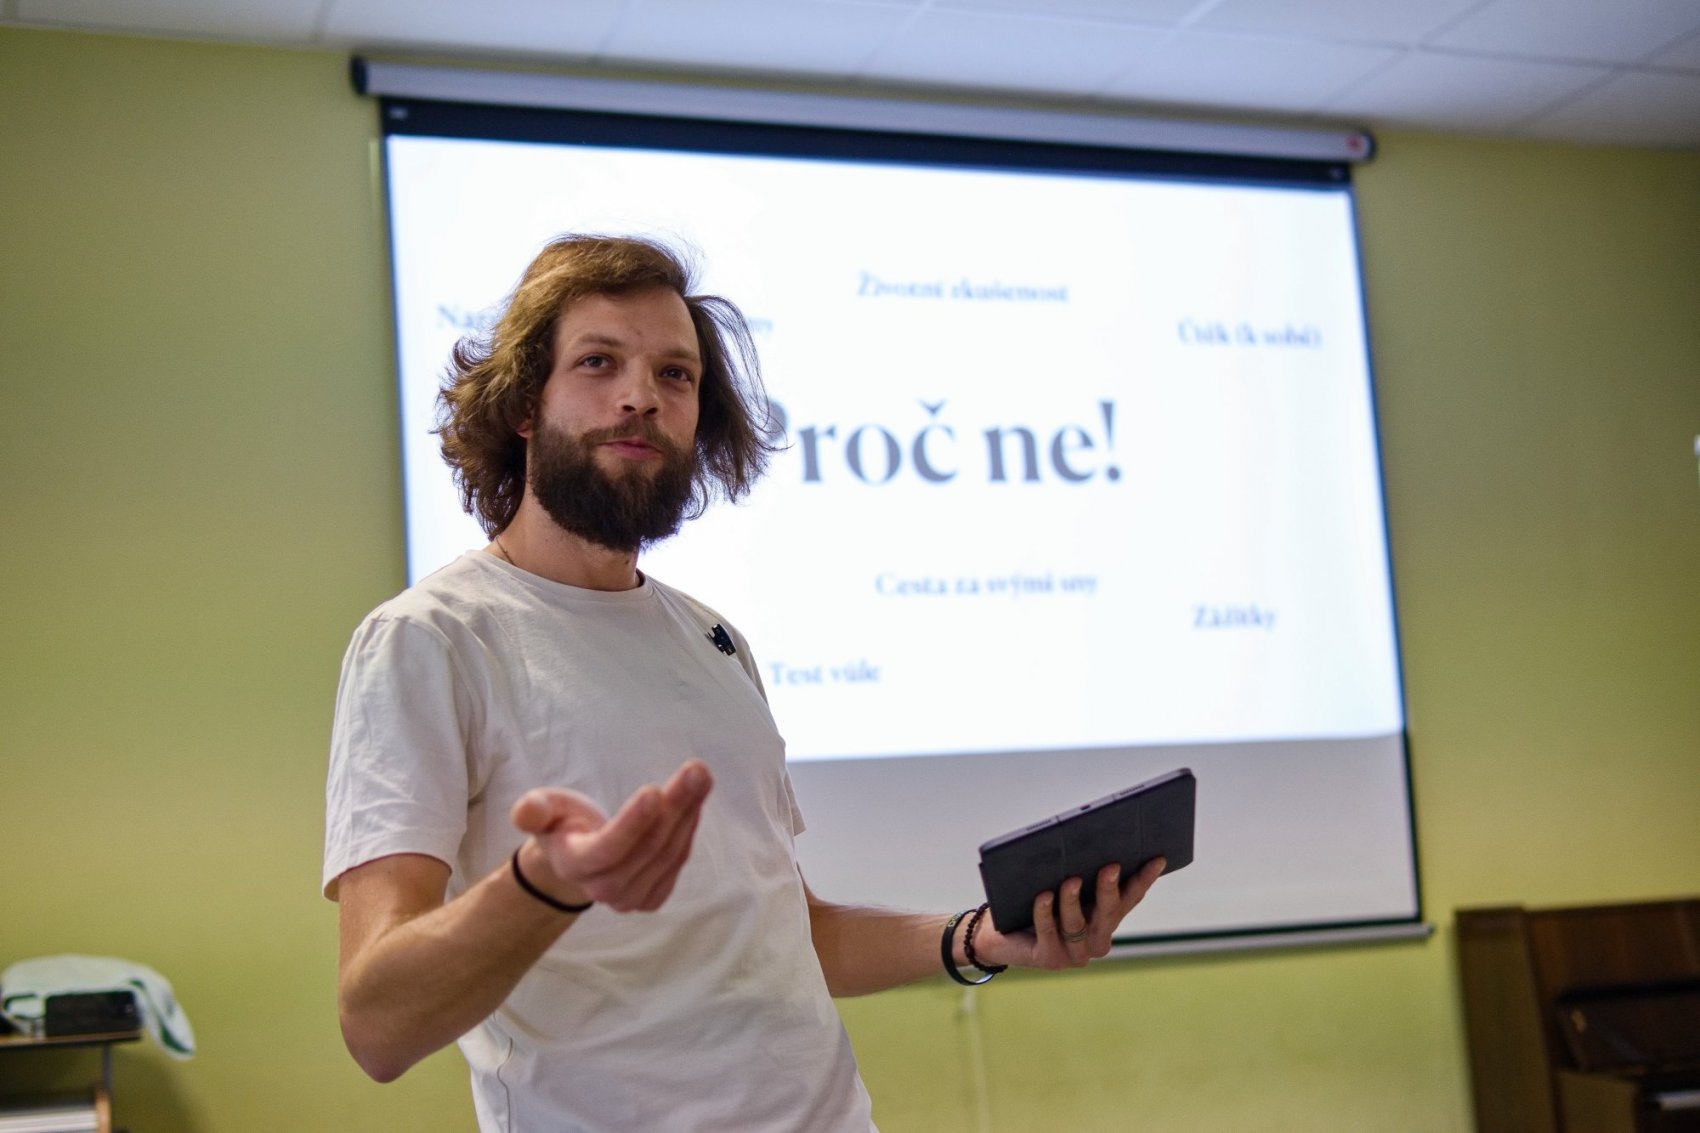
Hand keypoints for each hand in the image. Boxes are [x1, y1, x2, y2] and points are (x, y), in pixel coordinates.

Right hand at [509, 760, 712, 913]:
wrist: (577, 857)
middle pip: (647, 848)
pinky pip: (677, 861)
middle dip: (674, 806)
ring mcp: (631, 898)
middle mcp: (604, 889)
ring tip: (700, 776)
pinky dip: (689, 828)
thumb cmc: (562, 824)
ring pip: (668, 854)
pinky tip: (694, 801)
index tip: (653, 791)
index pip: (608, 849)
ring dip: (689, 812)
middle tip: (697, 770)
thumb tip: (527, 812)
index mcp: (574, 865)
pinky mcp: (653, 897)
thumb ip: (534, 809)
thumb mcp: (543, 808)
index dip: (632, 823)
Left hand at [971, 857, 1165, 970]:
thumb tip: (1091, 841)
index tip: (1156, 858)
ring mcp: (1074, 954)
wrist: (999, 934)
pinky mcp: (1049, 959)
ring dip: (1073, 900)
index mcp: (1105, 921)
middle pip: (1108, 912)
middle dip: (1109, 889)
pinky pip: (1049, 932)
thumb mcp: (1061, 884)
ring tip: (1070, 880)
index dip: (1143, 879)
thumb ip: (1079, 872)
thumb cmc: (1033, 901)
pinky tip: (1043, 896)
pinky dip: (1046, 913)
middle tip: (1110, 866)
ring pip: (1077, 924)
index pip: (1129, 899)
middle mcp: (1095, 941)